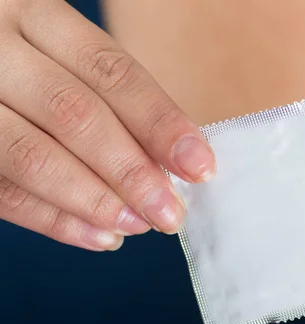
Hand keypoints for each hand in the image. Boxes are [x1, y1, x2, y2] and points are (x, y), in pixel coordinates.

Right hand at [0, 0, 214, 250]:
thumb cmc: (28, 63)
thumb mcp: (60, 54)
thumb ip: (108, 98)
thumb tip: (173, 162)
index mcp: (36, 15)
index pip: (109, 72)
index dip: (160, 123)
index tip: (200, 167)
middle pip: (74, 114)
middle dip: (131, 171)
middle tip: (170, 213)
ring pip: (31, 156)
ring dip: (95, 201)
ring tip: (137, 225)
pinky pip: (1, 190)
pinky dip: (53, 220)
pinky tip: (97, 236)